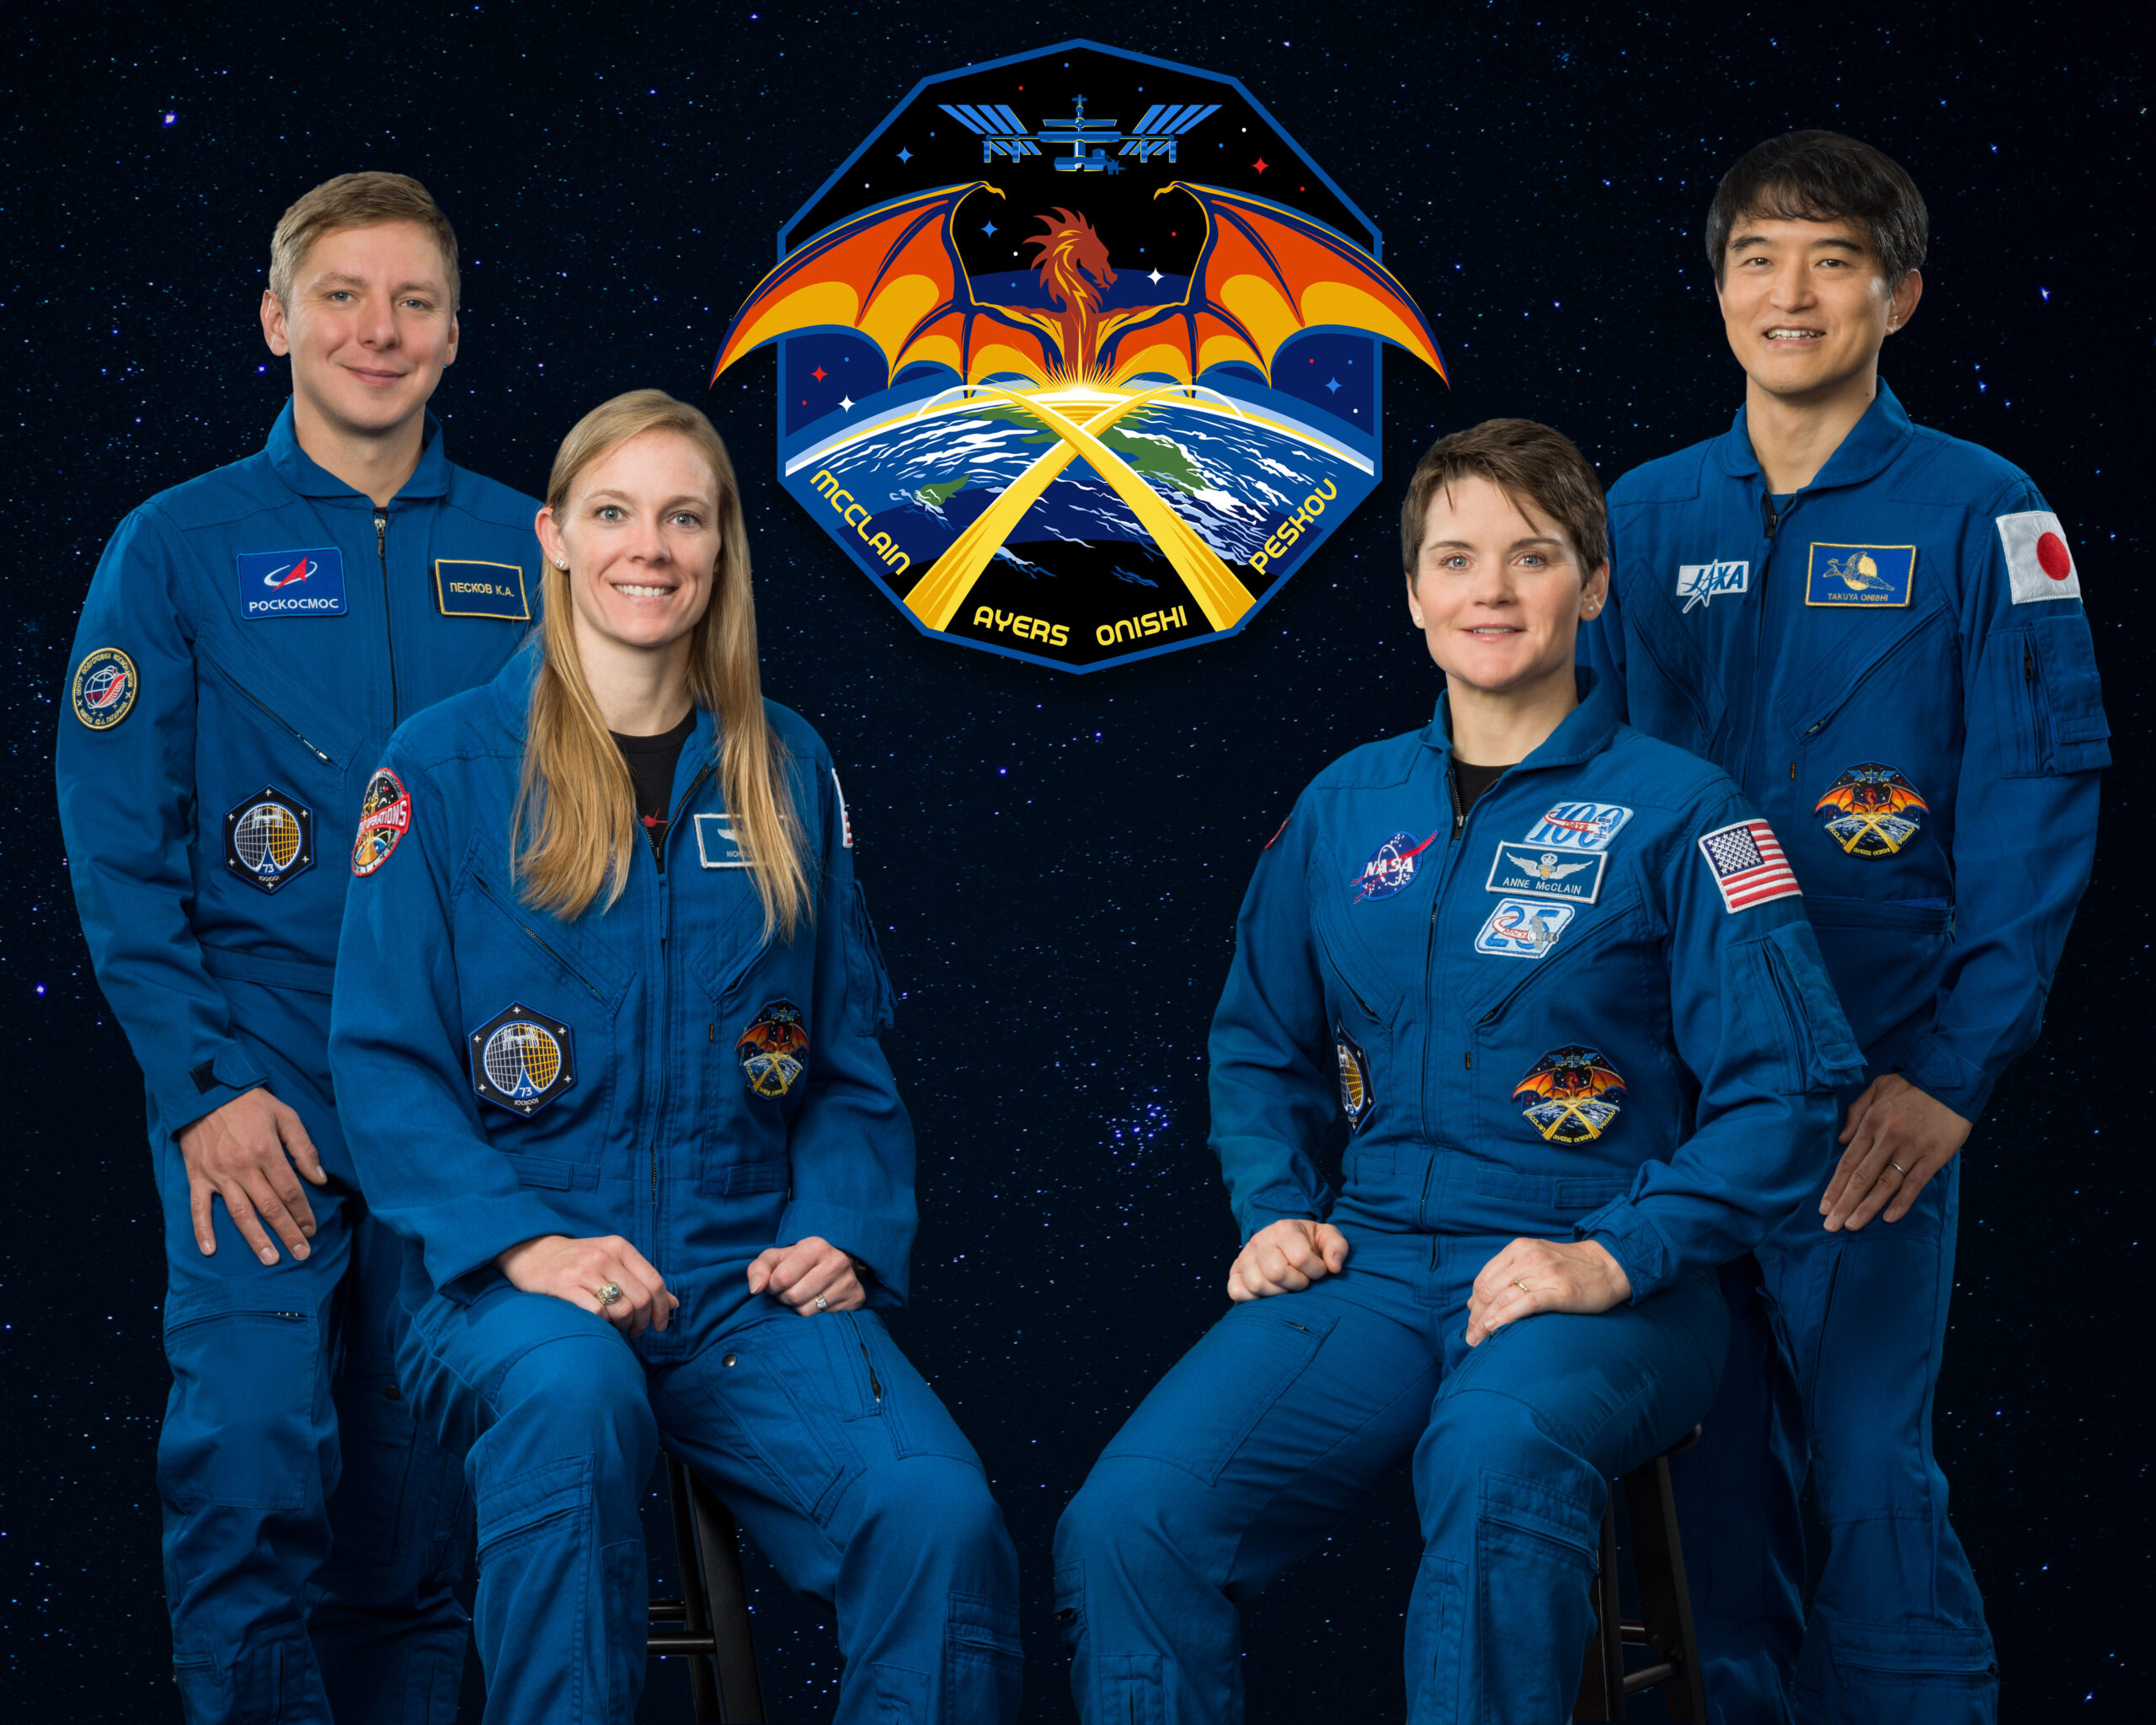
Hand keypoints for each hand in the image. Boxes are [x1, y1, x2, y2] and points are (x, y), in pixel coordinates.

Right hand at [176, 1088, 328, 1263]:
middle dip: (288, 1233)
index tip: (313, 1230)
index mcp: (267, 1152)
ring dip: (255, 1239)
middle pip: (269, 1208)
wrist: (206, 1090)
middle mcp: (243, 1168)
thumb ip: (304, 1148)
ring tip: (270, 1260)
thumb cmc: (250, 1103)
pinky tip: (209, 1250)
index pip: (290, 1192)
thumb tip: (320, 1179)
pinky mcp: (197, 1176)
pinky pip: (198, 1207)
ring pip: (239, 1213)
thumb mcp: (286, 1116)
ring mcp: (218, 1174)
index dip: (304, 1213)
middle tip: (301, 1254)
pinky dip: (202, 1229)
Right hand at [497, 1234, 676, 1336]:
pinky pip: (596, 1313)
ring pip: (621, 1308)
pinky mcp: (564, 1285)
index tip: (660, 1325)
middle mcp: (604, 1256)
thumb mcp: (612, 1260)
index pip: (655, 1282)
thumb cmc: (578, 1261)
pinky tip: (599, 1324)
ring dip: (624, 1326)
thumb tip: (674, 1304)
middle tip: (636, 1331)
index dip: (663, 1308)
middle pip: (641, 1298)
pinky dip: (603, 1324)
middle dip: (644, 1322)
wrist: (532, 1253)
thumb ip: (641, 1279)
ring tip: (618, 1328)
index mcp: (620, 1247)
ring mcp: (584, 1270)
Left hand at [747, 1236, 865, 1314]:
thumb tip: (756, 1289)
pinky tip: (817, 1302)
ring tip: (802, 1296)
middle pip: (794, 1296)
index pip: (782, 1278)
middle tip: (790, 1291)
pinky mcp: (855, 1298)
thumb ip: (758, 1269)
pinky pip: (822, 1319)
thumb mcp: (775, 1259)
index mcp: (815, 1246)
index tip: (777, 1283)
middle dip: (785, 1298)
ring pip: (807, 1310)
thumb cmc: (797, 1263)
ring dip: (798, 1308)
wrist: (833, 1266)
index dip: (773, 1286)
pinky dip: (814, 1315)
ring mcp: (848, 1280)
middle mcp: (836, 1261)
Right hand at [1226, 1219, 1348, 1302]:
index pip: (1300, 1258)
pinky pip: (1237, 1292)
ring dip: (1278, 1292)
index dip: (1316, 1271)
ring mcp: (1244, 1257)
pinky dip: (1253, 1298)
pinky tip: (1269, 1293)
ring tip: (1287, 1286)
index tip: (1319, 1270)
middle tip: (1303, 1280)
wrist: (1286, 1241)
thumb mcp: (1328, 1237)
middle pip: (1277, 1273)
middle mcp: (1260, 1240)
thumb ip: (1337, 1247)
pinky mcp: (1235, 1273)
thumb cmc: (1310, 1243)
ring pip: (1257, 1285)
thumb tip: (1333, 1267)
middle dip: (1297, 1283)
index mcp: (1283, 1229)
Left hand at [1464, 1237, 1630, 1345]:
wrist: (1609, 1264)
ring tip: (1477, 1340)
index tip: (1471, 1321)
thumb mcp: (1534, 1259)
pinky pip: (1526, 1304)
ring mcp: (1544, 1274)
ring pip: (1503, 1298)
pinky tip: (1494, 1327)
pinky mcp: (1560, 1291)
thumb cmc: (1570, 1266)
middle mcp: (1527, 1258)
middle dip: (1475, 1316)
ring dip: (1484, 1322)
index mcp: (1518, 1249)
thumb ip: (1506, 1275)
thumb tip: (1475, 1301)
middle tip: (1471, 1337)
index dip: (1473, 1303)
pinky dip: (1505, 1316)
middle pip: (1488, 1290)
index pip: (1484, 1279)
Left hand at [1822, 1072, 1970, 1231]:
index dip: (1835, 1186)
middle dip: (1844, 1203)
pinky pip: (1916, 1182)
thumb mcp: (1876, 1088)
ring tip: (1852, 1225)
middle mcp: (1887, 1138)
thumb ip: (1856, 1113)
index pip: (1848, 1162)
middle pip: (1861, 1177)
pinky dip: (1902, 1201)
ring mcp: (1911, 1149)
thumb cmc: (1910, 1085)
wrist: (1951, 1079)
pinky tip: (1889, 1217)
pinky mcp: (1934, 1155)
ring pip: (1885, 1183)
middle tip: (1831, 1226)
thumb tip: (1841, 1140)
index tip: (1824, 1207)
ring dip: (1867, 1207)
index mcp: (1871, 1123)